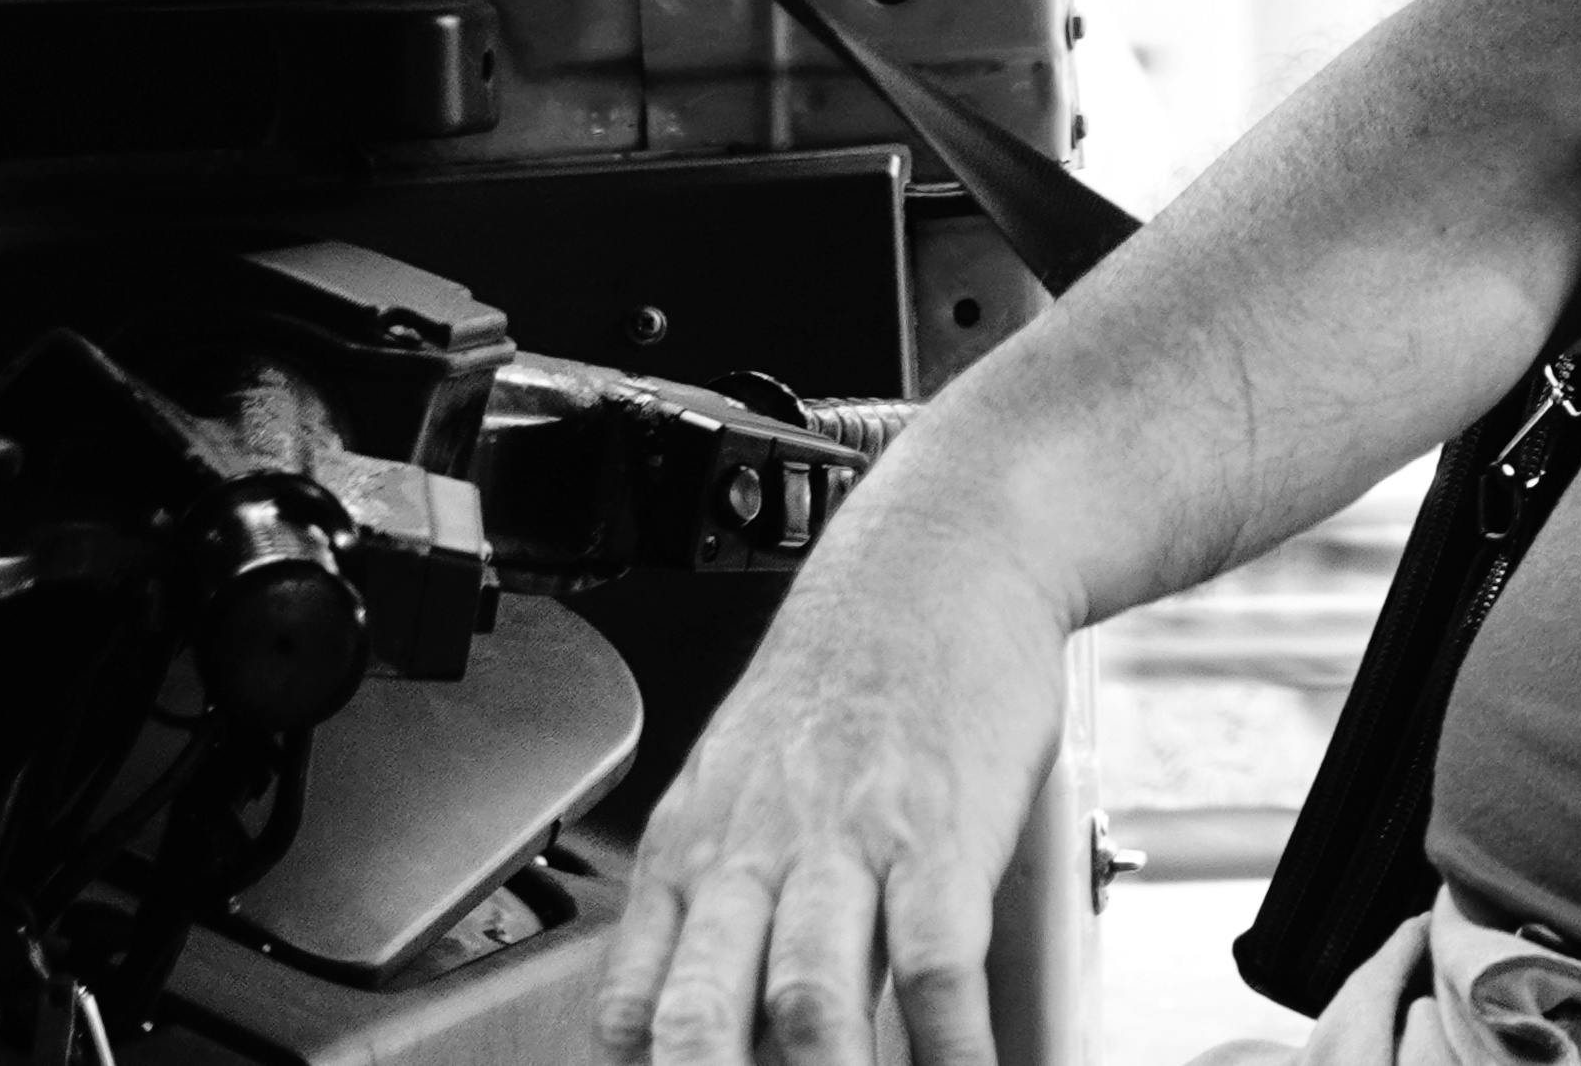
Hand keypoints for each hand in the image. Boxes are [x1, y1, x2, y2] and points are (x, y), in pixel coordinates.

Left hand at [591, 500, 1073, 1065]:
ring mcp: (849, 843)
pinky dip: (950, 1044)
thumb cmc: (848, 678)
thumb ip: (723, 899)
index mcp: (694, 853)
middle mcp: (757, 855)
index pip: (630, 1011)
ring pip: (811, 1000)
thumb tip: (720, 1021)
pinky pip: (938, 964)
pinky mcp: (941, 830)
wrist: (937, 562)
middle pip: (702, 1021)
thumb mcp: (744, 779)